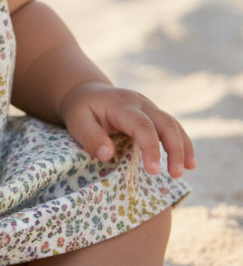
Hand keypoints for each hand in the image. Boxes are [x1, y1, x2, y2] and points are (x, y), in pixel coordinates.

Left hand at [59, 81, 195, 177]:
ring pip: (174, 124)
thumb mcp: (77, 121)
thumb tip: (107, 155)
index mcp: (122, 104)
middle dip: (175, 148)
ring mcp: (149, 107)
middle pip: (166, 122)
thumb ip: (90, 136)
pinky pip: (173, 127)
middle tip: (176, 174)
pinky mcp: (153, 115)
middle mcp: (140, 103)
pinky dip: (182, 143)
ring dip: (184, 147)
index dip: (150, 148)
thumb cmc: (81, 109)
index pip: (142, 125)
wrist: (87, 92)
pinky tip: (188, 162)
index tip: (153, 171)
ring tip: (187, 170)